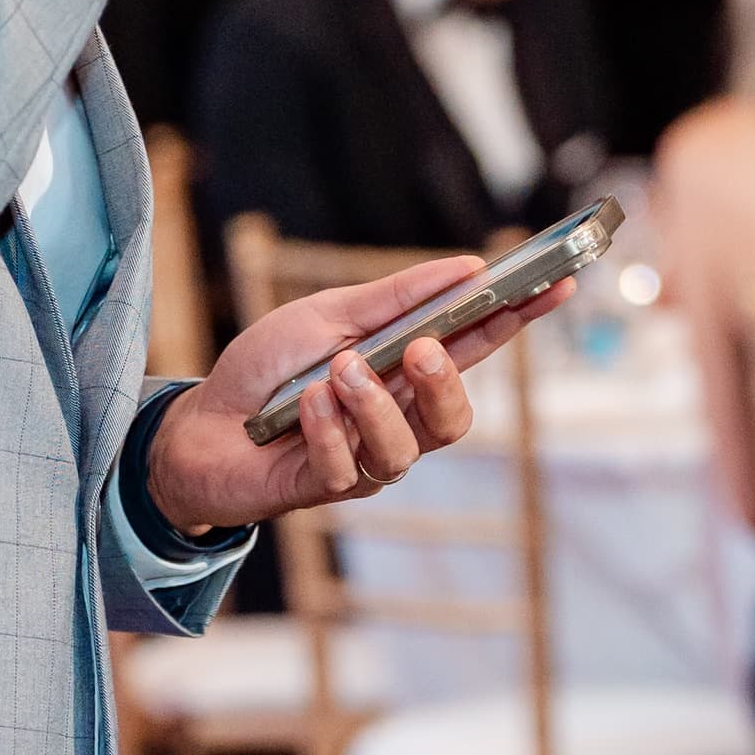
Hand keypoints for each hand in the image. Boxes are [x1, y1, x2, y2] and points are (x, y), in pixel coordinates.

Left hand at [143, 255, 573, 536]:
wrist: (197, 424)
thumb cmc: (267, 370)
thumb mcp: (326, 316)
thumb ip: (393, 299)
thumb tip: (466, 266)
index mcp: (404, 369)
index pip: (476, 344)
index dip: (519, 318)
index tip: (557, 284)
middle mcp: (397, 419)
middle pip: (455, 417)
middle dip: (445, 384)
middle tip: (418, 350)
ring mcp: (366, 459)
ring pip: (406, 448)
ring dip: (370, 405)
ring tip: (333, 375)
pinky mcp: (328, 487)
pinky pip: (346, 466)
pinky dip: (322, 430)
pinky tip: (298, 410)